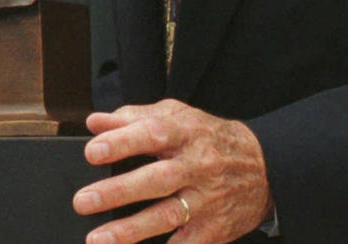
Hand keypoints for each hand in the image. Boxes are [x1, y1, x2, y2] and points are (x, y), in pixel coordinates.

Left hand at [72, 99, 272, 243]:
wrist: (263, 166)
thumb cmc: (208, 137)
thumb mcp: (176, 116)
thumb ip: (133, 117)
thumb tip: (95, 122)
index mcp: (185, 133)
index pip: (151, 134)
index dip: (122, 142)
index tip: (92, 151)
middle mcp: (197, 166)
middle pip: (156, 180)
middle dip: (118, 192)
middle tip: (84, 200)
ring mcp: (206, 200)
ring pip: (167, 216)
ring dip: (130, 230)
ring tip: (98, 239)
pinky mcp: (214, 228)